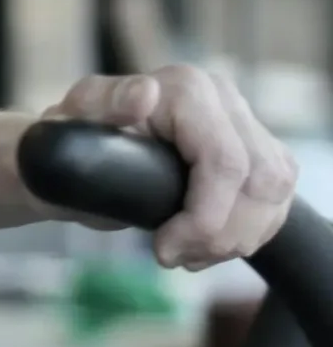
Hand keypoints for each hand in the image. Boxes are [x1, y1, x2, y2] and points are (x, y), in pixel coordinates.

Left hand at [47, 66, 298, 269]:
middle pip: (262, 182)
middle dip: (222, 235)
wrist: (73, 154)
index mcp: (188, 89)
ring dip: (238, 238)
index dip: (206, 218)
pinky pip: (277, 199)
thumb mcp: (71, 121)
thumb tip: (144, 94)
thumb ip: (103, 105)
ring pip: (276, 192)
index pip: (227, 163)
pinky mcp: (257, 151)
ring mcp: (245, 124)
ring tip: (188, 254)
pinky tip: (210, 246)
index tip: (164, 250)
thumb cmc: (69, 139)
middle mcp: (224, 100)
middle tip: (174, 257)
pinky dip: (250, 232)